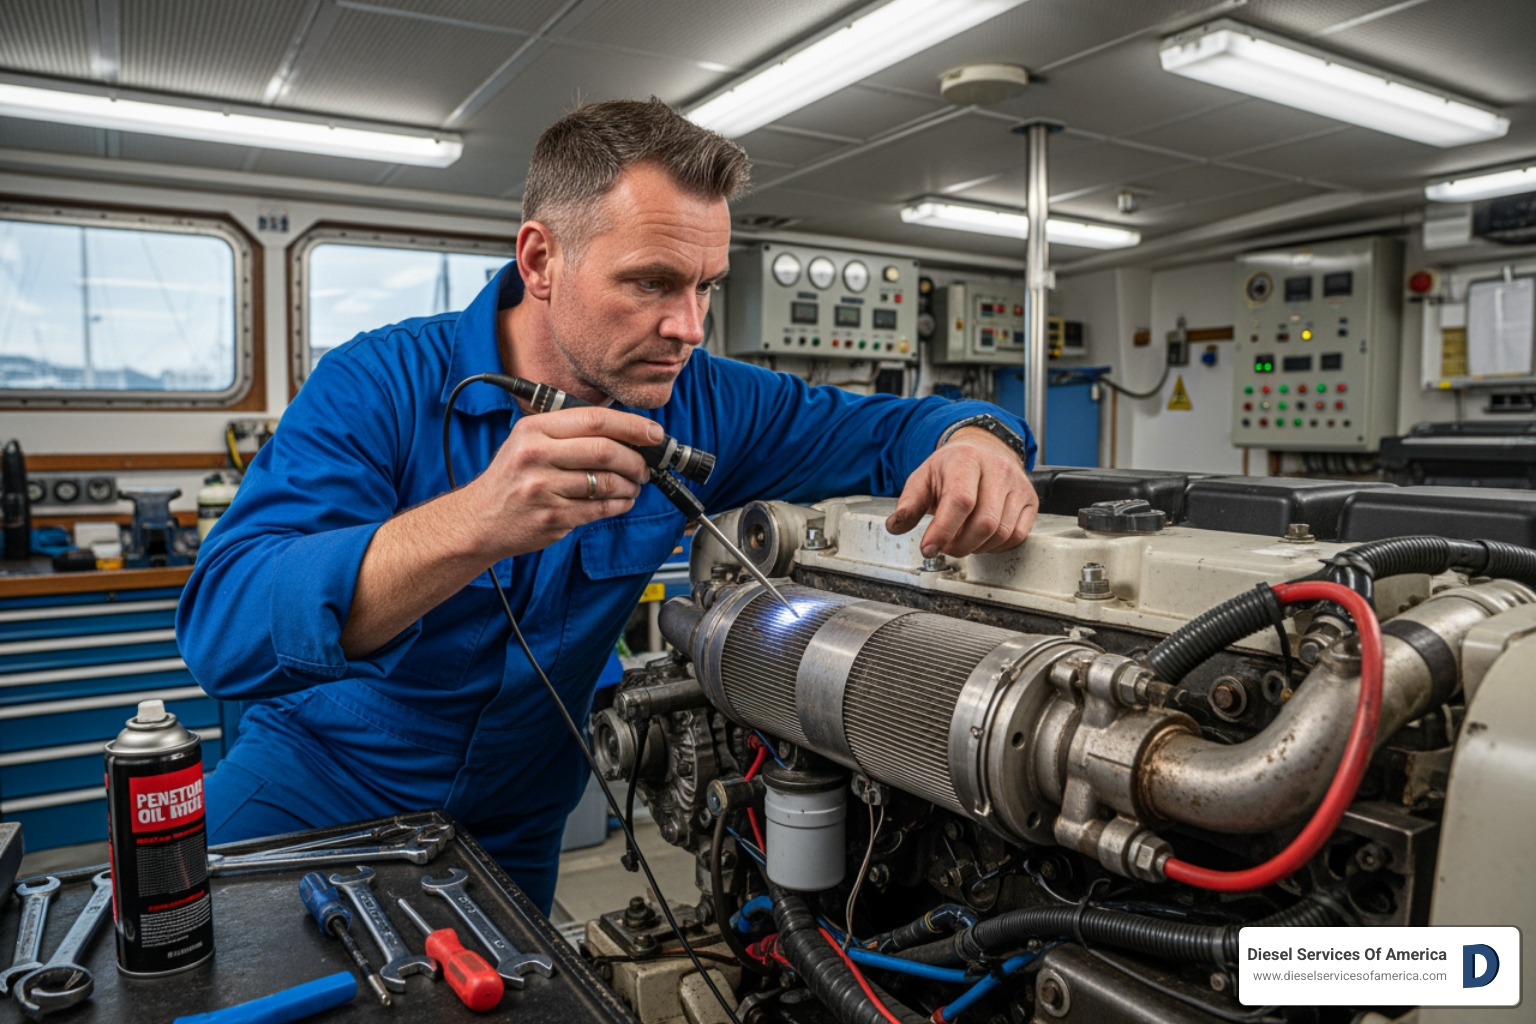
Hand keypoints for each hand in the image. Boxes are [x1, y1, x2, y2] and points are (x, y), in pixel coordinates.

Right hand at [464, 406, 659, 558]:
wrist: (478, 519)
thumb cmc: (510, 478)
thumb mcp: (527, 441)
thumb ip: (568, 431)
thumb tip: (625, 430)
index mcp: (534, 429)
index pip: (594, 419)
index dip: (632, 426)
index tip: (653, 432)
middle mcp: (536, 455)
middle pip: (605, 451)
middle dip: (636, 460)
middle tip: (645, 466)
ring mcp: (544, 488)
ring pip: (606, 482)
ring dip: (630, 485)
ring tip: (633, 485)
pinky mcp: (552, 517)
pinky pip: (600, 509)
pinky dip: (620, 505)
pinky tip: (622, 501)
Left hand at [885, 427, 1037, 557]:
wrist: (983, 450)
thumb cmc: (952, 466)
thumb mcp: (923, 477)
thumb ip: (909, 503)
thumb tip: (895, 526)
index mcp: (966, 460)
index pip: (960, 500)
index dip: (944, 530)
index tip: (929, 548)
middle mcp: (998, 470)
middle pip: (984, 523)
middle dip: (959, 545)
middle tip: (944, 546)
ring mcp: (1018, 485)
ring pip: (1001, 533)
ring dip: (977, 548)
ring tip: (960, 541)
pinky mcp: (1030, 500)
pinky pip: (1017, 535)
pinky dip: (996, 546)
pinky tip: (981, 540)